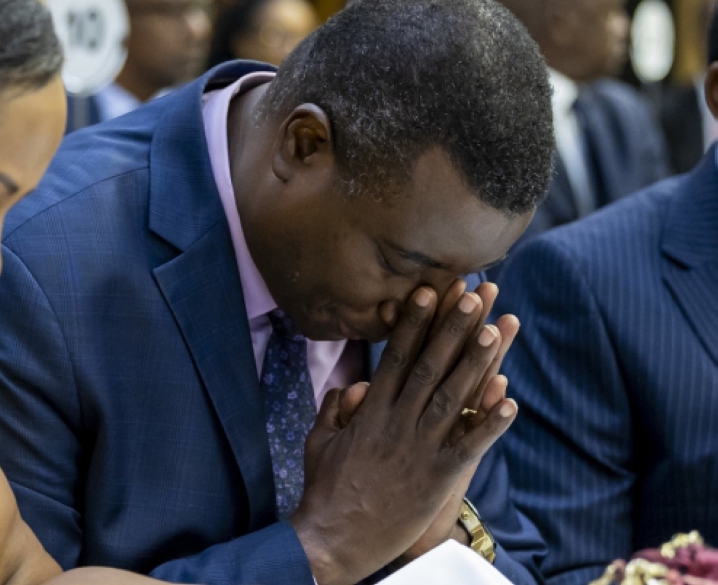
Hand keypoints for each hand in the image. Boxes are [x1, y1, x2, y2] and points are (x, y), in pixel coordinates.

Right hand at [289, 285, 517, 584]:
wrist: (334, 538)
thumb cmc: (324, 489)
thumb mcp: (319, 441)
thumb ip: (334, 410)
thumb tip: (351, 387)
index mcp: (371, 411)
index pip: (397, 357)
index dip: (414, 323)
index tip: (427, 291)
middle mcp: (397, 422)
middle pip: (430, 366)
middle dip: (452, 328)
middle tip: (473, 295)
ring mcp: (419, 448)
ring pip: (454, 397)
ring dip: (477, 362)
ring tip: (498, 330)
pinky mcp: (436, 477)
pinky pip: (470, 446)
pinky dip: (490, 423)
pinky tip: (511, 400)